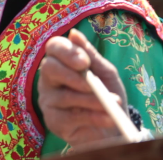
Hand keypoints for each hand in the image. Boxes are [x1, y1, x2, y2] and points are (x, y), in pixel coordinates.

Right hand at [38, 29, 126, 147]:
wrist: (115, 128)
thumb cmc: (108, 95)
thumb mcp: (105, 73)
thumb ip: (91, 55)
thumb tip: (74, 33)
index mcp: (61, 62)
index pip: (53, 47)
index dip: (66, 52)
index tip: (84, 63)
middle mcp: (49, 79)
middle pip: (49, 67)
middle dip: (73, 76)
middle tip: (92, 84)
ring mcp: (48, 100)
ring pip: (65, 95)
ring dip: (92, 100)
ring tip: (112, 104)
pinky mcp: (53, 121)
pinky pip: (71, 117)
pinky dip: (93, 117)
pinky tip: (108, 118)